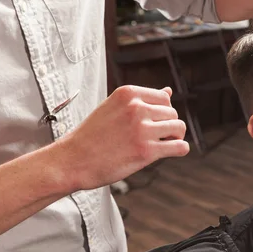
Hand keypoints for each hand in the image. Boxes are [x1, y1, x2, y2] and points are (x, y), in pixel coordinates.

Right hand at [58, 85, 188, 191]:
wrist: (72, 160)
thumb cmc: (92, 136)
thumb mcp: (113, 108)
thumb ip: (141, 100)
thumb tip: (169, 91)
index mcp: (128, 94)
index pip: (165, 98)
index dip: (162, 112)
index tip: (152, 123)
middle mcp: (137, 108)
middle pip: (173, 113)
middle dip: (168, 125)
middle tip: (154, 137)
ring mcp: (142, 129)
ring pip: (179, 128)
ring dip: (175, 137)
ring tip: (160, 144)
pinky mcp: (147, 151)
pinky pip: (180, 147)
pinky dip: (180, 149)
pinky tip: (169, 152)